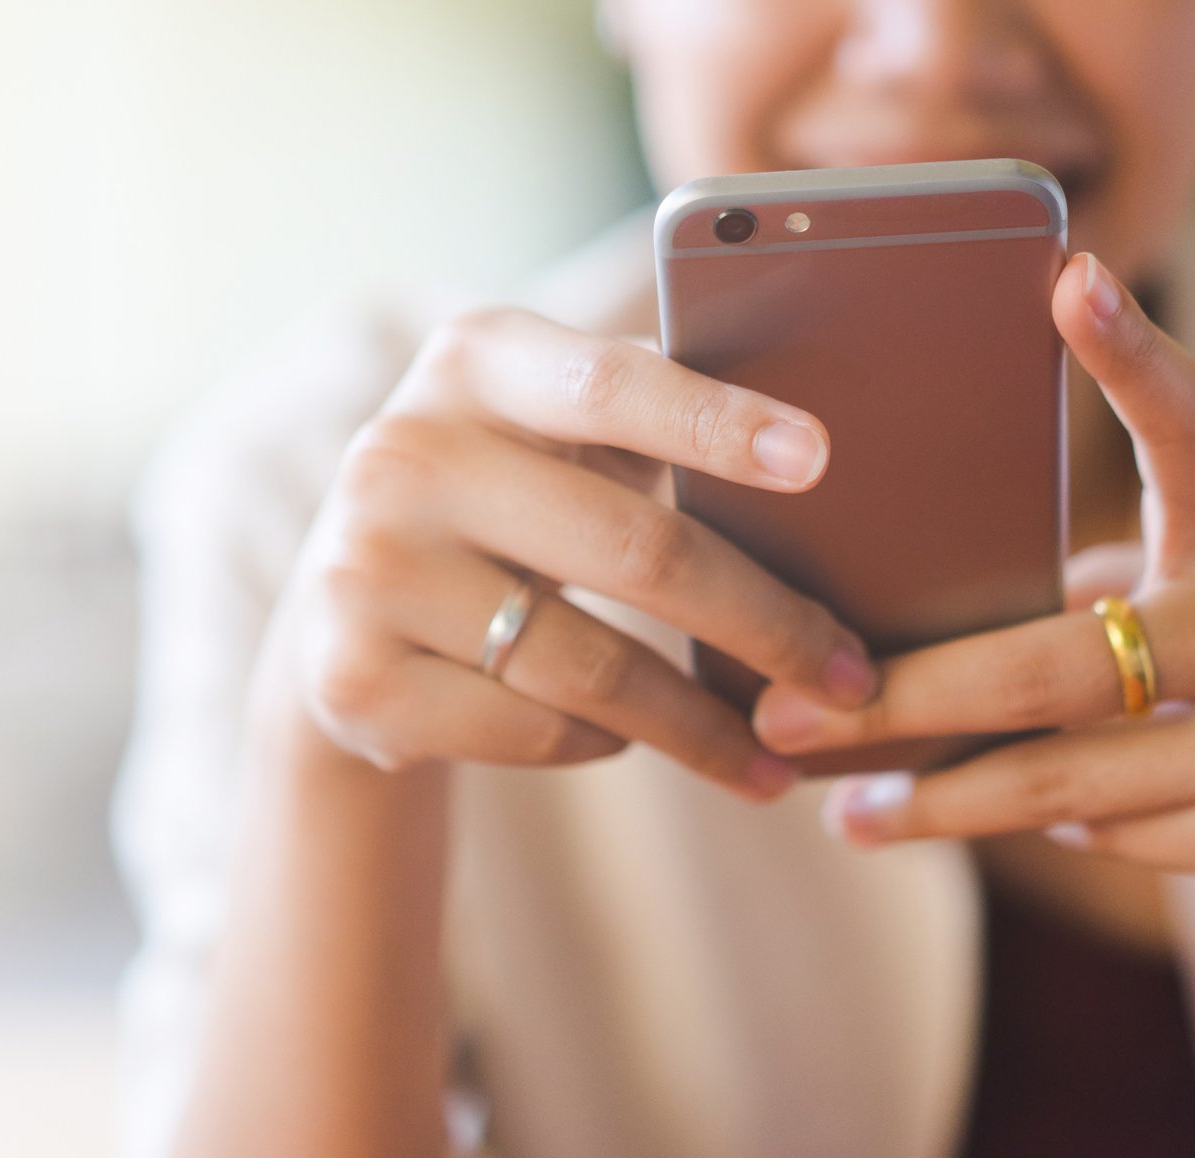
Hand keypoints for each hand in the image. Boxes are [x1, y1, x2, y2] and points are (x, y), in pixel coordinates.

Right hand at [269, 307, 876, 800]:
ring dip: (702, 726)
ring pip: (590, 667)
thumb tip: (821, 460)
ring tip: (777, 758)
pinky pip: (533, 729)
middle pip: (634, 549)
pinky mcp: (354, 681)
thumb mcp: (551, 429)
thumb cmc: (511, 496)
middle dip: (765, 624)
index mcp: (475, 361)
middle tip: (851, 677)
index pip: (610, 384)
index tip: (818, 458)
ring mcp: (366, 571)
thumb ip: (652, 416)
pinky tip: (627, 740)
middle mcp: (404, 454)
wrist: (342, 610)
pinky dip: (601, 742)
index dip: (716, 420)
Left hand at [752, 253, 1194, 883]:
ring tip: (851, 805)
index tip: (1067, 276)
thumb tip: (921, 619)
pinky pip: (1114, 838)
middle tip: (793, 713)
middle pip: (1050, 670)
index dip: (1130, 352)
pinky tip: (1008, 816)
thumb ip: (1112, 568)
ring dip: (946, 800)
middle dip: (904, 704)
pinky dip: (1054, 826)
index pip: (1192, 424)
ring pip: (1065, 783)